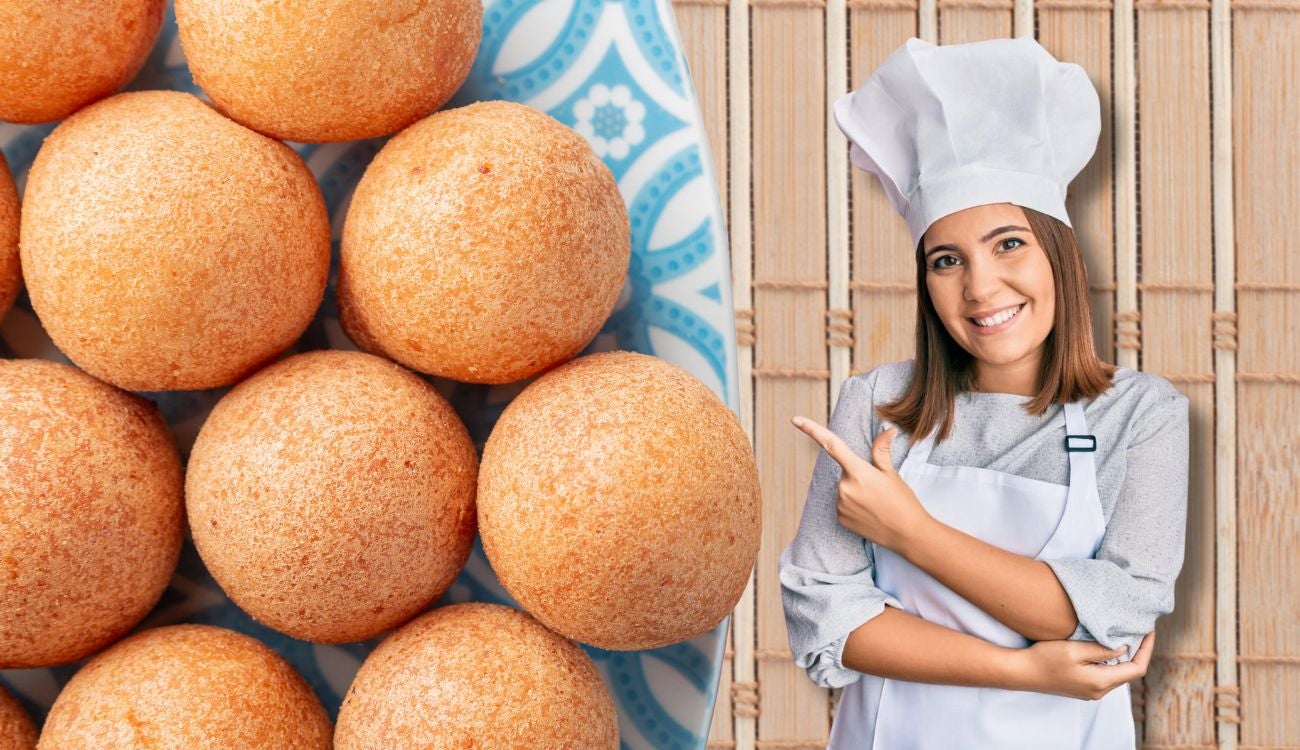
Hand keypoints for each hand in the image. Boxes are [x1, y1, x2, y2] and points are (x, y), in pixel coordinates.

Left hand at [791, 415, 931, 551]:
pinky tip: (869, 513)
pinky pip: (842, 505)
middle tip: (878, 489)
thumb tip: (888, 429)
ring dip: (856, 492)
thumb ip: (881, 450)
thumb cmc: (902, 501)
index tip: (796, 419)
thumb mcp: (892, 473)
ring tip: (876, 504)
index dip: (812, 430)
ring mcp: (840, 504)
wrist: (907, 534)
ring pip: (844, 489)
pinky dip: (853, 506)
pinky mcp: (840, 518)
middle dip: (858, 476)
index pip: (831, 445)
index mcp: (858, 471)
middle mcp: (844, 487)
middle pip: (845, 472)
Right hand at [1013, 631, 1155, 699]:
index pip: (1136, 668)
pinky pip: (1105, 674)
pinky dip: (1112, 661)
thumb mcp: (1074, 649)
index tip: (1149, 630)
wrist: (1022, 673)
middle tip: (1139, 629)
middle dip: (1138, 651)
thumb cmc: (1045, 659)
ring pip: (1117, 673)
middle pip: (1129, 672)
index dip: (1147, 649)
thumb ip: (1101, 649)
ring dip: (1125, 656)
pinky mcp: (1083, 688)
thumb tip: (1124, 648)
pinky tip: (1107, 647)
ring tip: (1126, 635)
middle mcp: (1099, 691)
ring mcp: (1091, 691)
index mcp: (1101, 682)